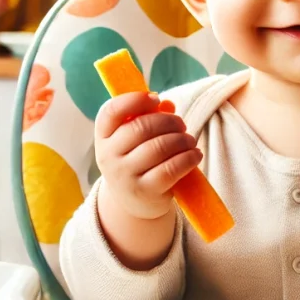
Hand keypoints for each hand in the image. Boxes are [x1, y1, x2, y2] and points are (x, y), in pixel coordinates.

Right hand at [94, 91, 201, 221]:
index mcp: (103, 136)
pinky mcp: (144, 191)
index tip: (156, 98)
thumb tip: (168, 105)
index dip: (134, 100)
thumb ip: (149, 117)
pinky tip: (195, 155)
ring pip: (159, 147)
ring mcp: (124, 176)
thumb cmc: (137, 160)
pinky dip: (188, 158)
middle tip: (182, 125)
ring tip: (190, 141)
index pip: (111, 111)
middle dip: (169, 122)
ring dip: (182, 140)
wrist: (133, 201)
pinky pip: (170, 169)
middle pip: (141, 127)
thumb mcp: (135, 139)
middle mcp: (108, 156)